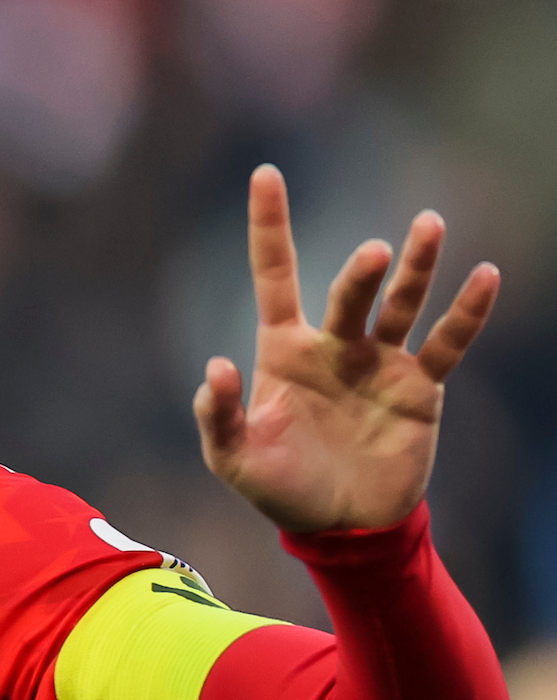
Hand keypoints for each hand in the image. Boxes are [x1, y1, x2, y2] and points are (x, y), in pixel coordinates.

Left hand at [195, 165, 498, 532]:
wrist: (341, 527)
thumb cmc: (281, 489)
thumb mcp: (234, 459)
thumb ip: (218, 415)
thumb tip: (215, 366)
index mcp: (284, 351)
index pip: (275, 275)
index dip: (270, 226)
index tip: (267, 172)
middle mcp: (335, 345)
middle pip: (348, 293)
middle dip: (361, 273)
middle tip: (374, 253)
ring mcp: (380, 362)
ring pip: (401, 302)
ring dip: (416, 267)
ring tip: (427, 226)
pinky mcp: (420, 387)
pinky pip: (446, 343)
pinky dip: (466, 312)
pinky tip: (485, 277)